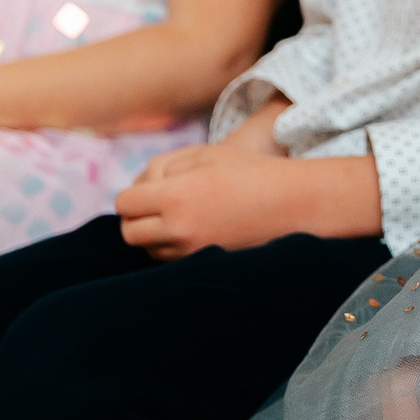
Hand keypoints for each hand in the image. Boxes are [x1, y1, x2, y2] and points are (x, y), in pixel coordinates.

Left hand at [114, 147, 322, 259]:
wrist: (294, 204)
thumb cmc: (251, 172)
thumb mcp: (205, 154)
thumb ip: (164, 166)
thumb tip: (139, 185)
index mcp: (175, 196)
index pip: (125, 203)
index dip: (131, 195)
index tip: (145, 190)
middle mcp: (179, 229)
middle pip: (130, 233)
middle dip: (135, 219)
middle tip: (153, 207)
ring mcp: (192, 253)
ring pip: (149, 251)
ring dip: (153, 236)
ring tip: (177, 218)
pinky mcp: (206, 266)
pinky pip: (171, 262)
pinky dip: (172, 249)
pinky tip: (191, 232)